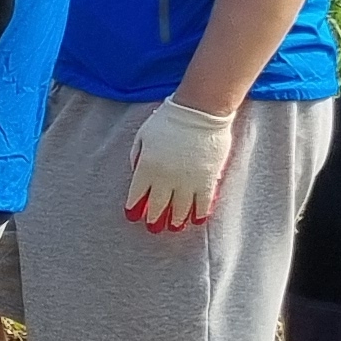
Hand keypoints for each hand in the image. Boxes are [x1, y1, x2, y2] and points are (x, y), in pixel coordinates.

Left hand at [125, 100, 236, 232]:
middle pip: (158, 205)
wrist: (199, 113)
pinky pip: (203, 202)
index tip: (133, 216)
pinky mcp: (208, 179)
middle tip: (152, 228)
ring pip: (180, 208)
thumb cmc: (167, 120)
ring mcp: (188, 180)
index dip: (135, 207)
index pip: (137, 193)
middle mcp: (166, 177)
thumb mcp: (143, 136)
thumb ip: (137, 156)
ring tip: (172, 228)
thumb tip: (136, 173)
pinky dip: (199, 213)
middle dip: (154, 218)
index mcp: (147, 166)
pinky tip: (196, 220)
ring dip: (176, 220)